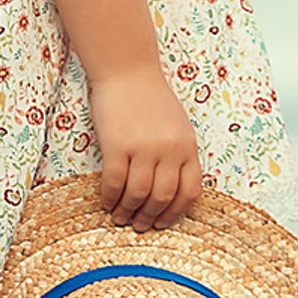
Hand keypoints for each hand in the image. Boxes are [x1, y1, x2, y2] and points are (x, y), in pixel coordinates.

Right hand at [89, 68, 202, 232]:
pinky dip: (110, 197)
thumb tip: (170, 193)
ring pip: (138, 194)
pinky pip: (114, 181)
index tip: (163, 222)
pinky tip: (107, 202)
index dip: (175, 212)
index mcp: (187, 146)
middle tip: (139, 226)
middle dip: (150, 218)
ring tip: (121, 217)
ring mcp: (143, 147)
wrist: (127, 71)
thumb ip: (178, 155)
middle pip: (162, 197)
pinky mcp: (117, 145)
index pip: (189, 191)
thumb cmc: (151, 99)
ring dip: (128, 211)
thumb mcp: (178, 126)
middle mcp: (169, 149)